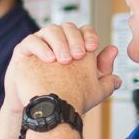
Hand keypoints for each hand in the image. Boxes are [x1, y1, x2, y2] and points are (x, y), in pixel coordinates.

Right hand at [4, 23, 121, 113]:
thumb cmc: (67, 97)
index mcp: (75, 46)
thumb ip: (104, 71)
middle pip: (68, 27)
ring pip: (50, 30)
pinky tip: (49, 59)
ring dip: (59, 43)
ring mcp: (41, 44)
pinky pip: (31, 41)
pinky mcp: (24, 51)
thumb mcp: (92, 87)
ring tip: (64, 60)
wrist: (43, 110)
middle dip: (75, 40)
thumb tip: (114, 50)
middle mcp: (58, 42)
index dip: (89, 35)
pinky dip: (41, 47)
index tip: (93, 47)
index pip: (84, 30)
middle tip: (78, 56)